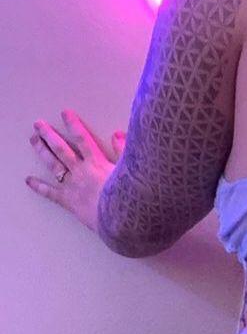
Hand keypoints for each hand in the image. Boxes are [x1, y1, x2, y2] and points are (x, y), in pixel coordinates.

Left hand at [26, 109, 126, 232]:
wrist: (120, 219)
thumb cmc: (128, 197)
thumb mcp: (130, 171)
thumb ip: (123, 151)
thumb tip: (117, 134)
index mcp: (95, 162)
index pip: (82, 138)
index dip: (72, 124)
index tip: (65, 113)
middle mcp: (80, 171)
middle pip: (61, 149)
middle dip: (48, 135)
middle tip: (38, 125)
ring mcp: (72, 185)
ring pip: (53, 164)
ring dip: (42, 151)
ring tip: (33, 140)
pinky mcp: (68, 201)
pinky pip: (51, 193)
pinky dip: (39, 187)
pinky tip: (29, 180)